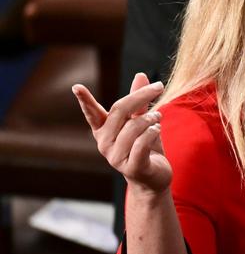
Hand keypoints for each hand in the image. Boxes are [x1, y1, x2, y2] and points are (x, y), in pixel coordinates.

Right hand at [72, 73, 171, 196]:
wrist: (154, 178)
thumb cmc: (146, 146)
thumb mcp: (143, 120)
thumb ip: (140, 101)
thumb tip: (140, 74)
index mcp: (104, 131)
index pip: (92, 113)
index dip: (85, 101)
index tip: (76, 87)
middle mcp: (105, 143)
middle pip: (119, 111)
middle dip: (140, 96)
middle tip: (158, 87)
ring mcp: (116, 157)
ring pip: (134, 127)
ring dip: (151, 118)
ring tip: (159, 116)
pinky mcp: (132, 167)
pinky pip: (141, 143)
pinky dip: (152, 132)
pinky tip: (157, 129)